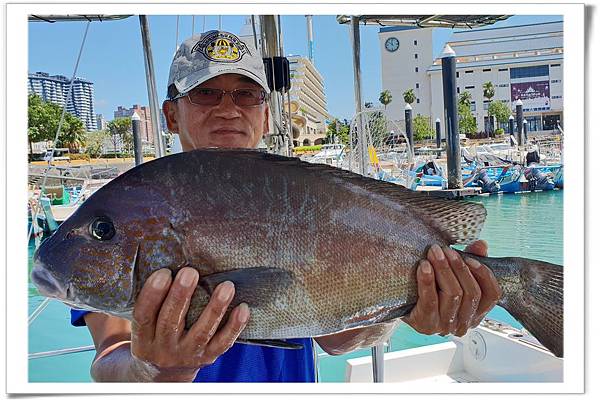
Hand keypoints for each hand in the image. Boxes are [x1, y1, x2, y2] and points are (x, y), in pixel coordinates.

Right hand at [130, 267, 249, 380]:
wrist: (165, 374)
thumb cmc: (156, 334)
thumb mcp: (145, 325)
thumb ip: (150, 301)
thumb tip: (162, 262)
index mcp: (143, 339)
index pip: (143, 316)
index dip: (152, 295)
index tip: (163, 272)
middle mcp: (163, 350)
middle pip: (171, 322)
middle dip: (181, 296)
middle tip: (190, 272)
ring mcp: (187, 355)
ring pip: (202, 332)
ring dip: (215, 308)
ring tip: (227, 286)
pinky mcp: (207, 357)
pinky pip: (223, 343)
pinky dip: (235, 326)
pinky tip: (243, 308)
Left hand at [402, 240, 501, 336]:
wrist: (400, 305)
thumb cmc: (431, 289)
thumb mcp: (452, 275)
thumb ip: (469, 261)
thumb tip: (481, 245)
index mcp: (476, 312)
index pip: (492, 295)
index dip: (484, 275)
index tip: (470, 258)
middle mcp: (464, 323)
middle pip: (470, 292)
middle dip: (458, 267)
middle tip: (445, 249)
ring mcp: (445, 326)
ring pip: (453, 294)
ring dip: (443, 269)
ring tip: (433, 253)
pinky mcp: (426, 324)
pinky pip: (430, 300)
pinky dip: (427, 281)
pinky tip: (424, 266)